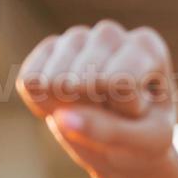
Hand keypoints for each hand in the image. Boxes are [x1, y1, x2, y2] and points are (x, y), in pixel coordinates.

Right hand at [16, 20, 177, 177]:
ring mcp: (77, 37)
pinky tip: (68, 106)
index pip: (120, 81)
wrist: (125, 143)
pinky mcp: (48, 50)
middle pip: (82, 80)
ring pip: (54, 81)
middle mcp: (111, 34)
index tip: (139, 110)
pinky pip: (29, 83)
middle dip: (93, 109)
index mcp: (147, 46)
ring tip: (92, 108)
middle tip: (112, 112)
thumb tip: (61, 118)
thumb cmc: (143, 137)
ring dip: (69, 108)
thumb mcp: (142, 141)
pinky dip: (44, 106)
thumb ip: (109, 130)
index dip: (125, 109)